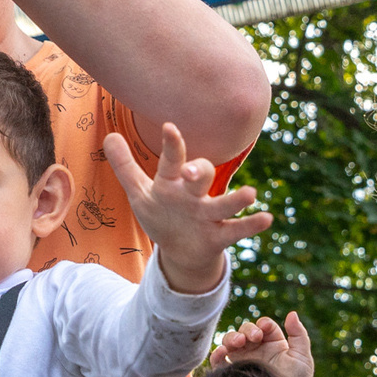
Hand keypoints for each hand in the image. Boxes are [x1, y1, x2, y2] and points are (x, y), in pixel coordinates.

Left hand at [103, 122, 271, 294]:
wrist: (180, 249)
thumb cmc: (162, 213)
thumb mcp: (139, 192)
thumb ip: (125, 166)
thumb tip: (108, 136)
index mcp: (172, 182)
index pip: (172, 160)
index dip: (171, 145)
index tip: (169, 127)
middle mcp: (193, 194)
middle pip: (201, 176)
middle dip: (199, 171)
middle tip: (193, 171)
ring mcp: (208, 214)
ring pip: (224, 204)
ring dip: (237, 199)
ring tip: (252, 194)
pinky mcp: (218, 236)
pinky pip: (236, 230)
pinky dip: (251, 225)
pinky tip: (268, 219)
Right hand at [210, 312, 317, 376]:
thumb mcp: (302, 357)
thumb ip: (299, 335)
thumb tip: (292, 313)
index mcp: (274, 344)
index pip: (264, 326)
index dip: (263, 324)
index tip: (265, 329)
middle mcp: (257, 349)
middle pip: (245, 330)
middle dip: (247, 329)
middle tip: (253, 337)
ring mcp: (243, 359)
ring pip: (230, 340)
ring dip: (232, 337)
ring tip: (238, 343)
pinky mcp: (232, 371)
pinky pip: (219, 360)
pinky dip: (217, 353)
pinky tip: (222, 352)